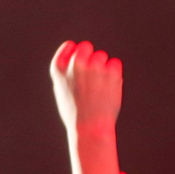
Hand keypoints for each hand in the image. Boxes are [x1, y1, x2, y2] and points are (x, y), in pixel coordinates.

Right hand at [49, 42, 123, 173]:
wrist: (90, 127)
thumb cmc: (75, 111)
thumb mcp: (62, 90)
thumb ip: (67, 72)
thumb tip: (79, 55)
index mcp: (60, 69)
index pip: (69, 46)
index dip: (74, 51)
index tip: (77, 59)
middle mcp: (76, 65)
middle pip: (86, 46)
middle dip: (89, 56)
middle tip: (91, 72)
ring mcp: (95, 67)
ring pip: (101, 56)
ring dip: (102, 67)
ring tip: (98, 86)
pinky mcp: (112, 72)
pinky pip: (114, 64)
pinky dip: (113, 73)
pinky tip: (108, 86)